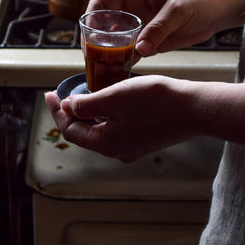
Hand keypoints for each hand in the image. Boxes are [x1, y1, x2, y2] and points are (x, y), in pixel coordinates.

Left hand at [45, 75, 197, 162]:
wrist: (195, 109)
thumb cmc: (155, 102)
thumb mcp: (114, 98)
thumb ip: (87, 104)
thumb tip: (68, 108)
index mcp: (106, 143)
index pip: (71, 131)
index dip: (57, 112)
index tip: (49, 94)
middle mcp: (117, 150)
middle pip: (84, 132)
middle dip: (70, 113)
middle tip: (62, 94)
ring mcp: (132, 146)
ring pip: (100, 129)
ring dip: (88, 113)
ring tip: (81, 95)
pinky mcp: (143, 138)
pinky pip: (115, 127)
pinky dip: (104, 114)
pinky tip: (106, 100)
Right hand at [87, 0, 224, 56]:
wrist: (216, 11)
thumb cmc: (197, 0)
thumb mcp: (177, 11)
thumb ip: (158, 29)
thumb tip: (139, 49)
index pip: (102, 2)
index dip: (92, 16)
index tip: (90, 33)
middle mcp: (131, 12)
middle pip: (103, 25)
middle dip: (95, 39)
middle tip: (92, 56)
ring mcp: (138, 28)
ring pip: (114, 41)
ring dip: (106, 54)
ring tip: (101, 67)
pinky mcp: (148, 43)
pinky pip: (130, 53)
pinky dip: (122, 63)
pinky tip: (118, 72)